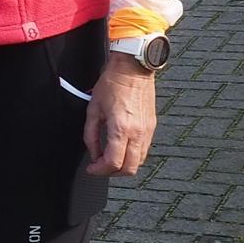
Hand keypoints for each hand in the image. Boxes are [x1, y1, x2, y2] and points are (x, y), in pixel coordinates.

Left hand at [84, 56, 157, 175]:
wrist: (132, 69)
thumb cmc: (112, 84)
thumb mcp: (93, 109)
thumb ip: (91, 135)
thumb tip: (93, 153)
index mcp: (121, 128)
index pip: (114, 163)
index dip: (100, 170)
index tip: (92, 168)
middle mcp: (138, 133)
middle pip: (129, 169)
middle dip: (113, 173)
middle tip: (100, 167)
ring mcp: (148, 131)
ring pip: (139, 162)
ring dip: (124, 165)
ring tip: (109, 158)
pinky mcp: (152, 127)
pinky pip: (145, 150)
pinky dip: (133, 155)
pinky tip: (121, 148)